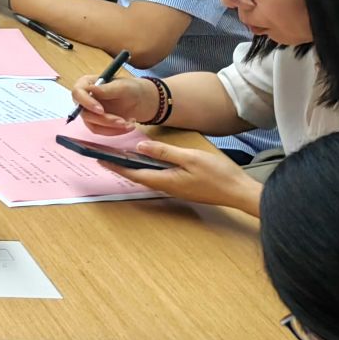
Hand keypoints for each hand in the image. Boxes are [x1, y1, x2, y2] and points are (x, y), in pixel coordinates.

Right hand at [70, 73, 160, 135]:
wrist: (140, 100)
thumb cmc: (130, 88)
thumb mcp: (122, 86)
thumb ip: (106, 89)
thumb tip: (90, 89)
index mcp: (86, 84)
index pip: (77, 93)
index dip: (87, 103)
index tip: (101, 110)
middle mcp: (84, 99)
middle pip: (84, 113)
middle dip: (104, 120)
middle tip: (122, 121)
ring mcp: (89, 112)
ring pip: (92, 125)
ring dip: (111, 128)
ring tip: (130, 124)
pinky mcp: (96, 124)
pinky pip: (101, 131)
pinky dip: (115, 132)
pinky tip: (128, 126)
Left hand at [106, 141, 258, 209]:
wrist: (240, 191)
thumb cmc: (217, 174)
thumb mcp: (189, 157)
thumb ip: (163, 152)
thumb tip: (139, 147)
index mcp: (165, 180)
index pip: (133, 173)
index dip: (115, 166)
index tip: (98, 159)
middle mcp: (167, 187)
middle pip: (138, 176)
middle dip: (120, 167)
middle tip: (104, 156)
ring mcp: (176, 188)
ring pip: (149, 177)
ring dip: (134, 168)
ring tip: (120, 157)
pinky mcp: (184, 186)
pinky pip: (160, 177)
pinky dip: (148, 168)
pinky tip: (148, 160)